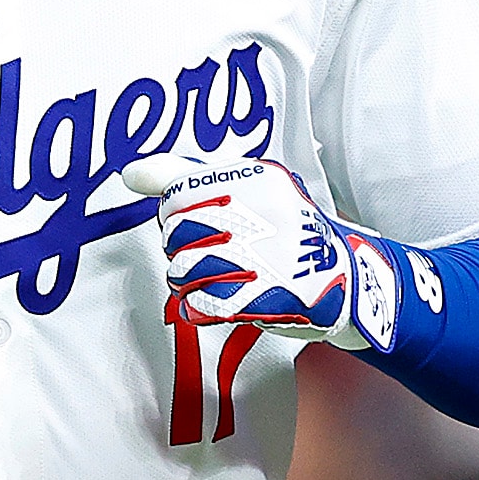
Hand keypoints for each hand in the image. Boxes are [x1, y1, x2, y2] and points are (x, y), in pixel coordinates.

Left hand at [121, 156, 404, 352]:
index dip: (176, 214)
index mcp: (255, 179)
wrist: (348, 278)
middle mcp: (256, 213)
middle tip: (215, 252)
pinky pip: (199, 304)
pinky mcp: (259, 298)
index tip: (197, 220)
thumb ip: (185, 175)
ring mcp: (259, 257)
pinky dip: (200, 307)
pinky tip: (219, 300)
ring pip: (180, 271)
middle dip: (183, 248)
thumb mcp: (250, 185)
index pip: (177, 192)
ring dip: (190, 281)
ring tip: (219, 277)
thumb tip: (131, 172)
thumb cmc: (287, 230)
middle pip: (174, 233)